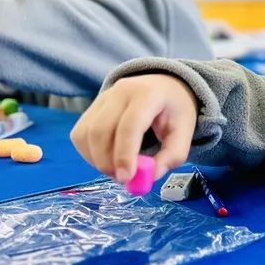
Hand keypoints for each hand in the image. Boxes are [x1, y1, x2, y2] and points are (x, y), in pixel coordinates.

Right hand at [70, 74, 197, 182]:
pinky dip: (89, 154)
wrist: (162, 85)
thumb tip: (151, 176)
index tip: (127, 178)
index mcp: (148, 95)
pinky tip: (107, 159)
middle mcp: (120, 92)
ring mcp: (101, 98)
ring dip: (97, 160)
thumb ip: (173, 155)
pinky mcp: (90, 108)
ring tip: (118, 169)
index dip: (125, 154)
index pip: (129, 126)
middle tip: (123, 179)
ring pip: (85, 134)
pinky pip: (80, 135)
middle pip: (101, 131)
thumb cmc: (174, 109)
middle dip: (107, 162)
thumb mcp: (185, 131)